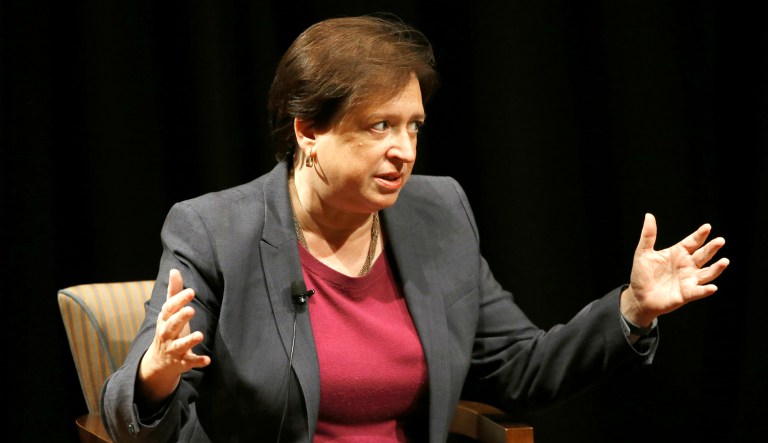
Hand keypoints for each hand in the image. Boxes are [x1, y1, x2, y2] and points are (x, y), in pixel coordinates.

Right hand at [137, 269, 210, 403]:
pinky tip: (207, 360)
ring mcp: (174, 349)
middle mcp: (167, 335)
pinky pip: (190, 362)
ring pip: (180, 345)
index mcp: (165, 320)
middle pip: (172, 325)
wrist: (159, 362)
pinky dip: (197, 361)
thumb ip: (174, 292)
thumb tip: (174, 270)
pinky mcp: (182, 362)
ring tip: (200, 335)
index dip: (180, 300)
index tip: (191, 292)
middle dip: (181, 318)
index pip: (170, 309)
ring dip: (189, 340)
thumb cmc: (169, 330)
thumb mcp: (170, 312)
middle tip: (192, 310)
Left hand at [621, 213, 729, 326]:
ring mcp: (688, 280)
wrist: (638, 296)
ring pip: (706, 273)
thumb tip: (649, 215)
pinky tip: (712, 287)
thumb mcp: (643, 253)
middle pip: (703, 255)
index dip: (700, 235)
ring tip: (724, 261)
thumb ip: (648, 235)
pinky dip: (705, 290)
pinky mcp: (686, 294)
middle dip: (711, 248)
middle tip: (720, 240)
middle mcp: (687, 265)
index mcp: (678, 253)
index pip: (692, 242)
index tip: (707, 227)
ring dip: (716, 268)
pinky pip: (698, 292)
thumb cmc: (642, 274)